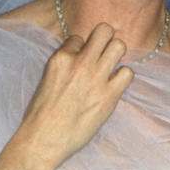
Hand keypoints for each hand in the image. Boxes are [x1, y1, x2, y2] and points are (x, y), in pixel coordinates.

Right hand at [19, 22, 134, 169]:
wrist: (44, 140)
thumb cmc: (42, 114)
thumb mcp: (47, 80)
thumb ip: (64, 66)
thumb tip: (79, 59)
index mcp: (60, 58)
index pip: (79, 37)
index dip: (83, 48)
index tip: (81, 61)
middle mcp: (79, 63)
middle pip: (104, 30)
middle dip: (105, 39)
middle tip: (103, 55)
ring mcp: (95, 78)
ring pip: (119, 46)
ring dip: (117, 55)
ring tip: (111, 68)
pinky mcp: (109, 96)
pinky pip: (127, 73)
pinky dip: (124, 77)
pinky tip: (115, 85)